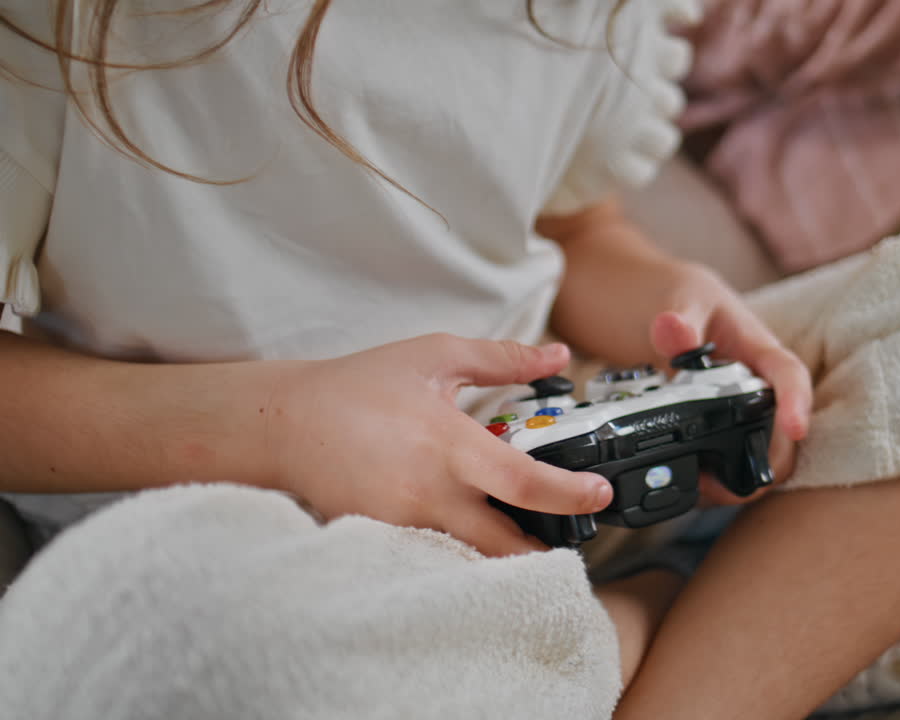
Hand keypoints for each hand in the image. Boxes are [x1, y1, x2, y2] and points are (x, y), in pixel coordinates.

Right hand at [263, 334, 612, 555]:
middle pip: (505, 545)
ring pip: (472, 557)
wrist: (285, 424)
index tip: (599, 496)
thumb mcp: (435, 356)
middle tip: (572, 539)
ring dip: (504, 553)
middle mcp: (431, 492)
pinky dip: (462, 550)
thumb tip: (557, 357)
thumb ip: (502, 359)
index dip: (568, 495)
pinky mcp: (385, 539)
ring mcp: (406, 523)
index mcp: (449, 444)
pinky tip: (472, 533)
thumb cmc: (360, 385)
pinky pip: (437, 555)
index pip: (523, 482)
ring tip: (526, 535)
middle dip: (545, 551)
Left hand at [647, 265, 812, 504]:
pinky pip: (740, 461)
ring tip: (702, 490)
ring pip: (767, 455)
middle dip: (766, 462)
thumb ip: (677, 321)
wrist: (670, 308)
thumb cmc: (683, 298)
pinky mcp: (732, 428)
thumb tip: (672, 330)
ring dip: (744, 479)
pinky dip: (722, 481)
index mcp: (758, 348)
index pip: (789, 374)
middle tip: (721, 484)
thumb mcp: (677, 299)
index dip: (796, 401)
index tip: (796, 426)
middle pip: (786, 432)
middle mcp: (762, 385)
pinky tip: (693, 488)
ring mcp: (749, 409)